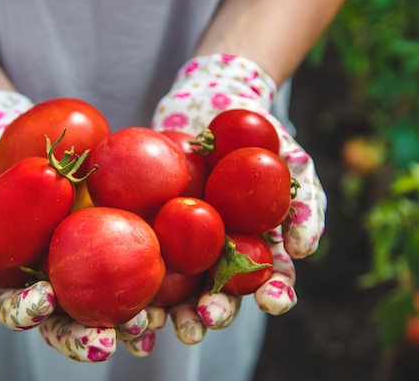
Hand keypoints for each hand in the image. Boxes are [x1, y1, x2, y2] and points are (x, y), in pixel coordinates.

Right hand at [0, 91, 151, 361]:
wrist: (5, 137)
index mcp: (15, 287)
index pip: (22, 311)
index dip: (31, 313)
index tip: (43, 301)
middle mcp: (52, 281)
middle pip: (71, 319)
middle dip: (86, 336)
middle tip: (104, 343)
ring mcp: (85, 261)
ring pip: (109, 301)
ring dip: (128, 321)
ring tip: (145, 326)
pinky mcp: (114, 233)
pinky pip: (135, 256)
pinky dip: (153, 275)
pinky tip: (170, 282)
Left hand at [151, 54, 326, 340]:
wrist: (209, 104)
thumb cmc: (260, 134)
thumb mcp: (291, 159)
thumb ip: (304, 200)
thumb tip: (300, 250)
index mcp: (257, 247)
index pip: (271, 280)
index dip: (274, 295)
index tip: (271, 301)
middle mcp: (221, 255)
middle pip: (220, 295)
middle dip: (213, 314)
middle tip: (204, 320)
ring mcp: (184, 245)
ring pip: (178, 290)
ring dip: (170, 313)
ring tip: (157, 325)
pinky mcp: (151, 230)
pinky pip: (142, 258)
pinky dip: (135, 284)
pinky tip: (126, 299)